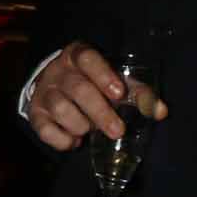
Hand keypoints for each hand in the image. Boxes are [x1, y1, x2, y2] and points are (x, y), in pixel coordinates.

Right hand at [25, 41, 167, 155]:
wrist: (54, 87)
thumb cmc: (92, 83)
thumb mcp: (114, 81)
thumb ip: (137, 93)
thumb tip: (161, 111)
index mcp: (78, 56)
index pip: (88, 59)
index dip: (103, 75)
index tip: (119, 93)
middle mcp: (58, 72)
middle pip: (78, 89)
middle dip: (100, 112)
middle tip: (117, 131)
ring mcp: (44, 92)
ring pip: (60, 109)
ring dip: (80, 125)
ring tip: (90, 130)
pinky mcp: (35, 114)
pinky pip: (45, 130)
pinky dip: (62, 140)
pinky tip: (74, 140)